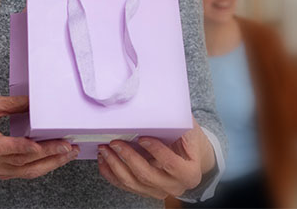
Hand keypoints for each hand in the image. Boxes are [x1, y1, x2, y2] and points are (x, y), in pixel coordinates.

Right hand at [0, 94, 78, 179]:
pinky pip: (25, 174)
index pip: (2, 146)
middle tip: (67, 146)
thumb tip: (34, 101)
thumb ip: (11, 104)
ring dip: (51, 163)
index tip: (40, 145)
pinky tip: (55, 159)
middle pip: (21, 161)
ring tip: (68, 153)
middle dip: (48, 154)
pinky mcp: (2, 173)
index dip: (22, 147)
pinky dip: (42, 167)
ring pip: (26, 171)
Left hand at [96, 124, 211, 199]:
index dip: (156, 151)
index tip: (142, 137)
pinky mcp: (145, 191)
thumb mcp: (189, 130)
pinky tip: (104, 161)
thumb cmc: (189, 141)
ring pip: (133, 183)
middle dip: (128, 157)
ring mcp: (158, 191)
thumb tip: (159, 107)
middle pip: (147, 175)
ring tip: (105, 149)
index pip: (171, 164)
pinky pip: (124, 186)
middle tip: (116, 142)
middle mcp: (174, 186)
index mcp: (189, 173)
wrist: (192, 158)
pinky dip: (111, 173)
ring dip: (115, 166)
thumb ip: (177, 122)